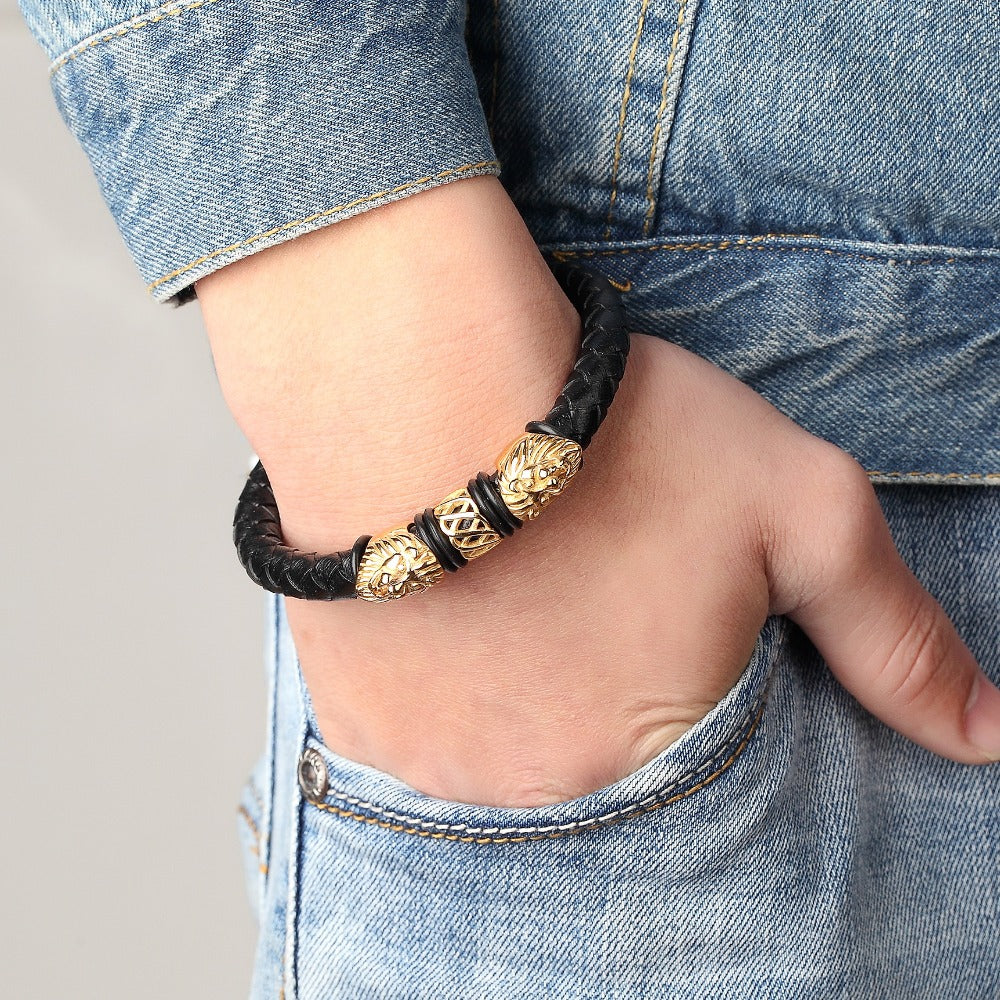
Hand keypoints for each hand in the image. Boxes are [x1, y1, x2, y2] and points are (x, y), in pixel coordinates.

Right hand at [196, 176, 999, 807]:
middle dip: (595, 673)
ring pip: (498, 743)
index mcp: (655, 752)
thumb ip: (896, 638)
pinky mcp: (357, 719)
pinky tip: (447, 598)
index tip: (645, 602)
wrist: (416, 381)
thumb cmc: (616, 441)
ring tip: (512, 578)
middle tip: (574, 573)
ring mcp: (436, 762)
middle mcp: (541, 785)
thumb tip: (991, 741)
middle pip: (591, 751)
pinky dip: (437, 675)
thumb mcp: (797, 512)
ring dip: (512, 676)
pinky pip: (415, 725)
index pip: (693, 761)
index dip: (676, 667)